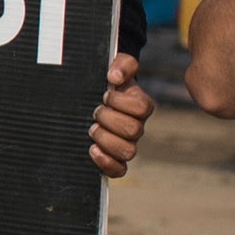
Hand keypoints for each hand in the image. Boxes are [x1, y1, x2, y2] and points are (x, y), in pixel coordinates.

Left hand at [88, 53, 149, 180]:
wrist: (97, 97)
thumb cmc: (110, 82)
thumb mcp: (117, 66)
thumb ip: (122, 64)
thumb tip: (114, 77)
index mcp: (141, 105)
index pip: (142, 108)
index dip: (121, 102)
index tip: (105, 94)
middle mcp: (137, 126)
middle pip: (133, 131)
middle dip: (109, 119)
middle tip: (95, 111)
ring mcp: (127, 144)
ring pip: (127, 152)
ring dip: (106, 140)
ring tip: (92, 129)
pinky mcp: (115, 159)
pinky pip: (119, 170)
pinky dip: (106, 163)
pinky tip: (93, 150)